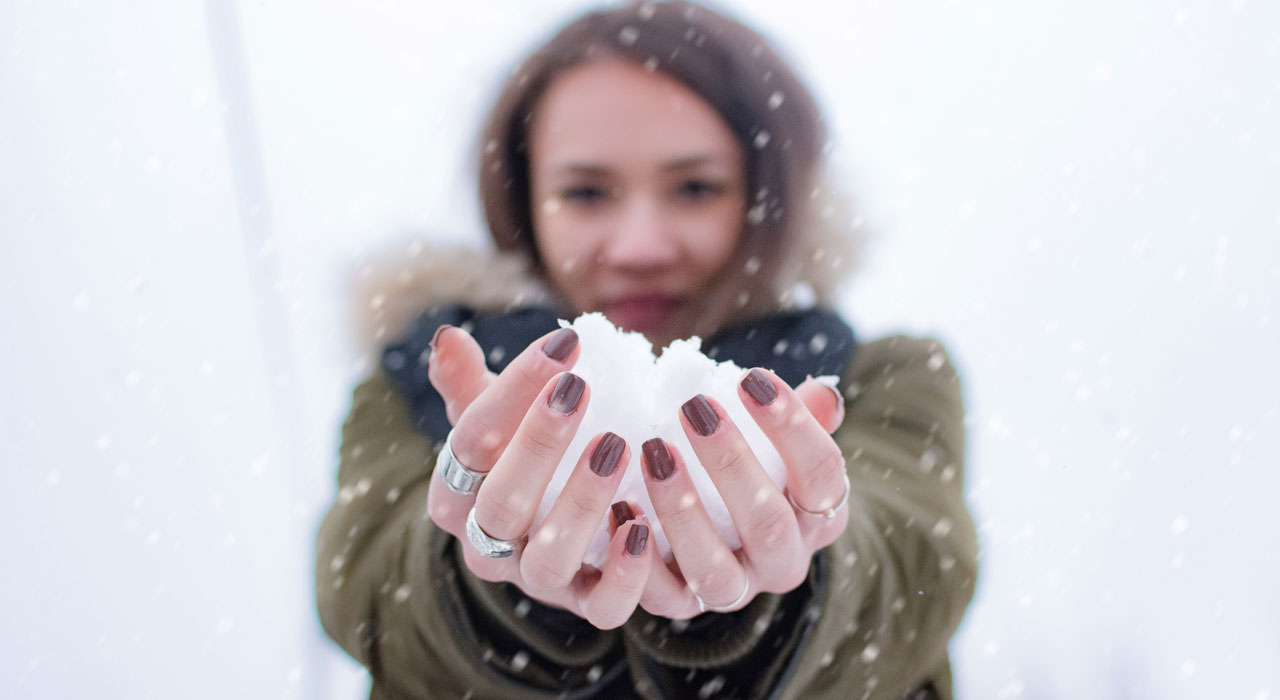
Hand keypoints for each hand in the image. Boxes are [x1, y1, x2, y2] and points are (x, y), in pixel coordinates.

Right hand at [425, 325, 656, 628]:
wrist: (549, 534)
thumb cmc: (521, 458)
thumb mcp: (493, 421)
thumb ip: (468, 384)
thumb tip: (446, 336)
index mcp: (456, 493)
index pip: (471, 442)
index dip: (512, 391)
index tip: (563, 343)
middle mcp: (488, 545)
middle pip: (500, 503)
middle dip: (539, 442)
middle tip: (579, 387)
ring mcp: (538, 579)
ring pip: (549, 556)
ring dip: (582, 502)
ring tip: (616, 446)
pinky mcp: (587, 604)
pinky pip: (602, 606)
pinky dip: (624, 573)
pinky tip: (645, 527)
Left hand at [633, 368, 847, 617]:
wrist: (723, 534)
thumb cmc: (756, 467)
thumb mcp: (784, 444)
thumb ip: (805, 417)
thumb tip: (823, 394)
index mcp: (820, 517)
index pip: (821, 475)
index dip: (793, 427)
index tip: (753, 377)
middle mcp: (783, 562)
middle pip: (768, 524)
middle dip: (731, 463)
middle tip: (694, 408)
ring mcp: (735, 590)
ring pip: (715, 571)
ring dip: (682, 512)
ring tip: (654, 452)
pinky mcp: (683, 606)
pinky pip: (662, 596)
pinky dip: (638, 558)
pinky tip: (619, 508)